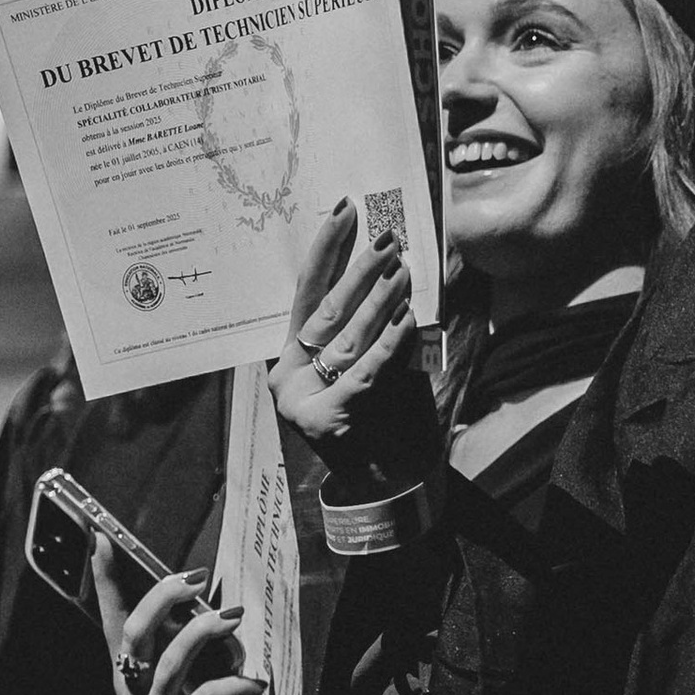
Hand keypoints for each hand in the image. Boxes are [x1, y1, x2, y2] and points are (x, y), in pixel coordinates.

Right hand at [95, 549, 259, 694]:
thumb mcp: (176, 687)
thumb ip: (185, 648)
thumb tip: (213, 604)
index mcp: (128, 671)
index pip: (112, 618)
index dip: (106, 579)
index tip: (102, 536)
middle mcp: (132, 690)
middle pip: (135, 633)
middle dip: (163, 598)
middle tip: (196, 578)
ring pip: (171, 663)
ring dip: (204, 633)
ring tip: (234, 617)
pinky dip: (231, 686)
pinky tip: (254, 681)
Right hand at [272, 200, 436, 471]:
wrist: (382, 484)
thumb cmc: (375, 417)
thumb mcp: (357, 367)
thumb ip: (357, 327)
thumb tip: (384, 262)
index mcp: (288, 359)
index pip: (305, 293)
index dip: (324, 250)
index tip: (343, 209)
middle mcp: (289, 378)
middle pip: (327, 311)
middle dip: (359, 270)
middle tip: (386, 237)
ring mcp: (304, 400)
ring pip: (347, 338)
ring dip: (379, 299)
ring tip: (402, 268)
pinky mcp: (328, 420)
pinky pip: (364, 371)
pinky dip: (388, 343)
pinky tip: (405, 317)